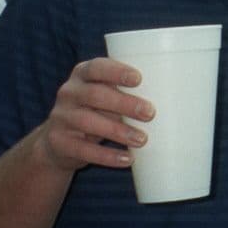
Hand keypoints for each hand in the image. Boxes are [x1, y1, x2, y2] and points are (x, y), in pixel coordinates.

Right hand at [34, 58, 152, 171]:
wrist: (58, 141)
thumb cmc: (95, 111)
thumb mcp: (104, 96)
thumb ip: (124, 93)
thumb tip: (168, 100)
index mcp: (82, 75)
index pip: (96, 68)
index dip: (116, 72)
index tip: (138, 79)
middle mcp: (68, 93)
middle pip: (95, 95)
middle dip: (124, 103)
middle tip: (150, 113)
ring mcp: (61, 117)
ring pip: (88, 122)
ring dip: (118, 131)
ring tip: (142, 139)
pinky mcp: (59, 142)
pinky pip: (83, 149)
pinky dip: (107, 156)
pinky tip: (128, 159)